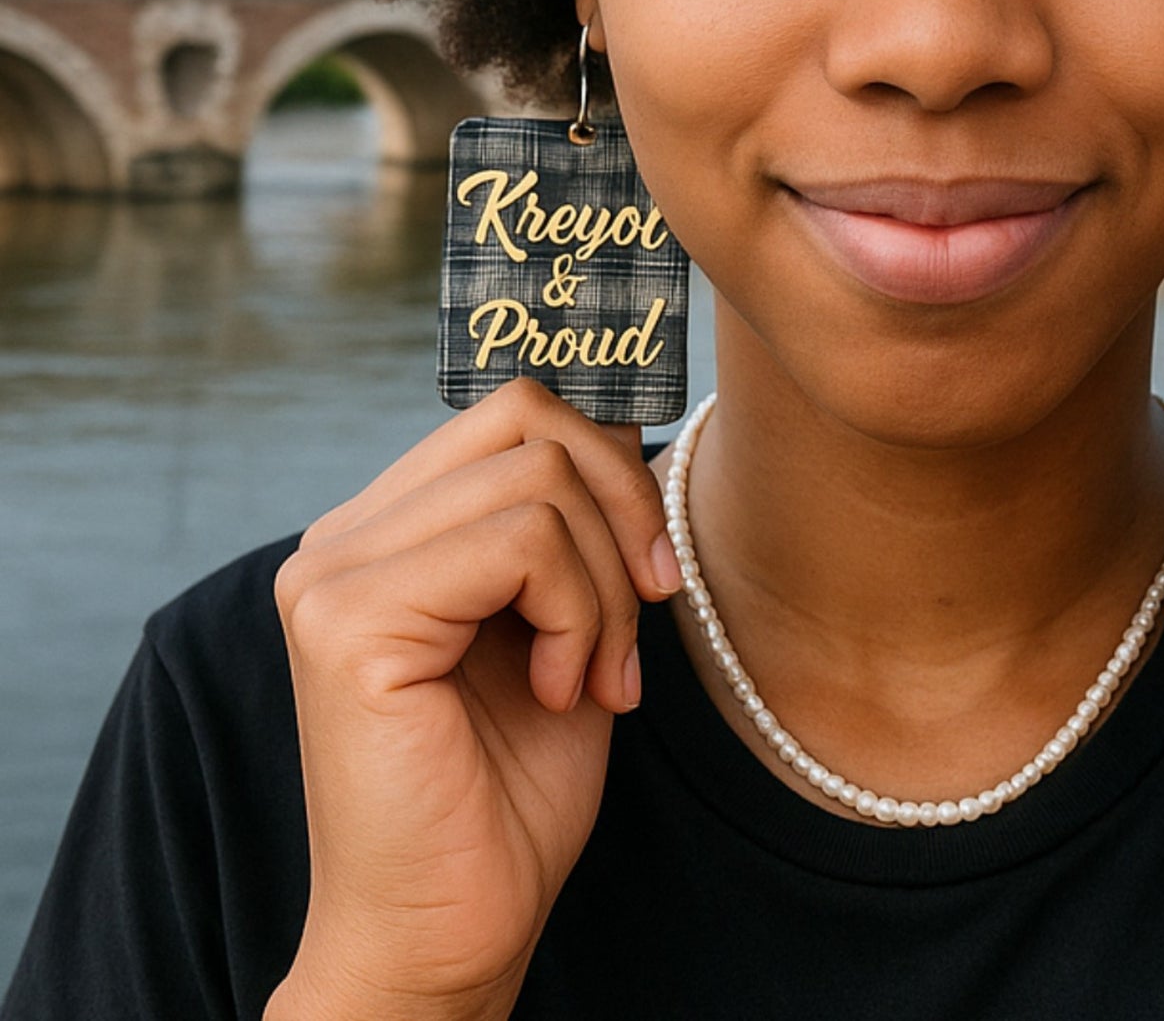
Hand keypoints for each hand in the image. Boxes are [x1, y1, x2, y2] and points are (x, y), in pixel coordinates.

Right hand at [265, 378, 682, 1020]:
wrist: (451, 932)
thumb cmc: (509, 793)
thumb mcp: (567, 620)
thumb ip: (576, 522)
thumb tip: (627, 424)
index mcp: (387, 528)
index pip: (517, 410)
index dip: (611, 469)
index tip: (651, 573)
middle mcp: (343, 536)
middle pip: (532, 420)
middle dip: (623, 511)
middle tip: (644, 617)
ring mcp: (333, 573)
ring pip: (540, 480)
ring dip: (607, 585)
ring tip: (594, 677)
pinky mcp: (347, 620)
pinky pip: (523, 542)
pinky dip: (580, 614)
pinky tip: (559, 691)